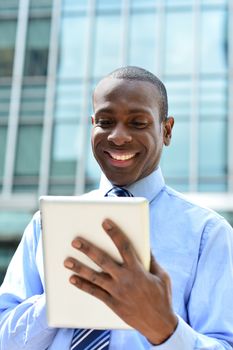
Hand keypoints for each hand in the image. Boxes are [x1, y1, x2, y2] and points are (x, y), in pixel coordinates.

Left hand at [64, 219, 176, 344]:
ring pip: (94, 277)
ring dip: (79, 268)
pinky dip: (82, 286)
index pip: (124, 247)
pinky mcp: (112, 303)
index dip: (115, 233)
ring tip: (67, 261)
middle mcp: (125, 279)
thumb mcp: (162, 276)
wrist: (159, 324)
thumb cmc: (162, 297)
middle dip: (88, 249)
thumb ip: (152, 260)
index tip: (105, 223)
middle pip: (103, 260)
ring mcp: (117, 292)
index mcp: (138, 270)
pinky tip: (72, 279)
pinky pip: (95, 293)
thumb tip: (146, 244)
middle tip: (76, 241)